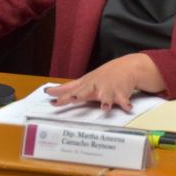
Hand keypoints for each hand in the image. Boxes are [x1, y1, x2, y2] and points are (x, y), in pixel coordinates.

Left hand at [45, 53, 164, 112]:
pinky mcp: (121, 93)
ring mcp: (109, 89)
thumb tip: (50, 93)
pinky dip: (126, 103)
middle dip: (79, 95)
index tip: (48, 93)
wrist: (127, 67)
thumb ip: (69, 88)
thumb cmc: (102, 77)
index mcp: (86, 84)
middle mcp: (96, 87)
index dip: (59, 92)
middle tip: (73, 99)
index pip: (70, 89)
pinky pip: (124, 100)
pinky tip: (128, 108)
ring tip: (105, 107)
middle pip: (86, 91)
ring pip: (107, 96)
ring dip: (106, 101)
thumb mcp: (86, 80)